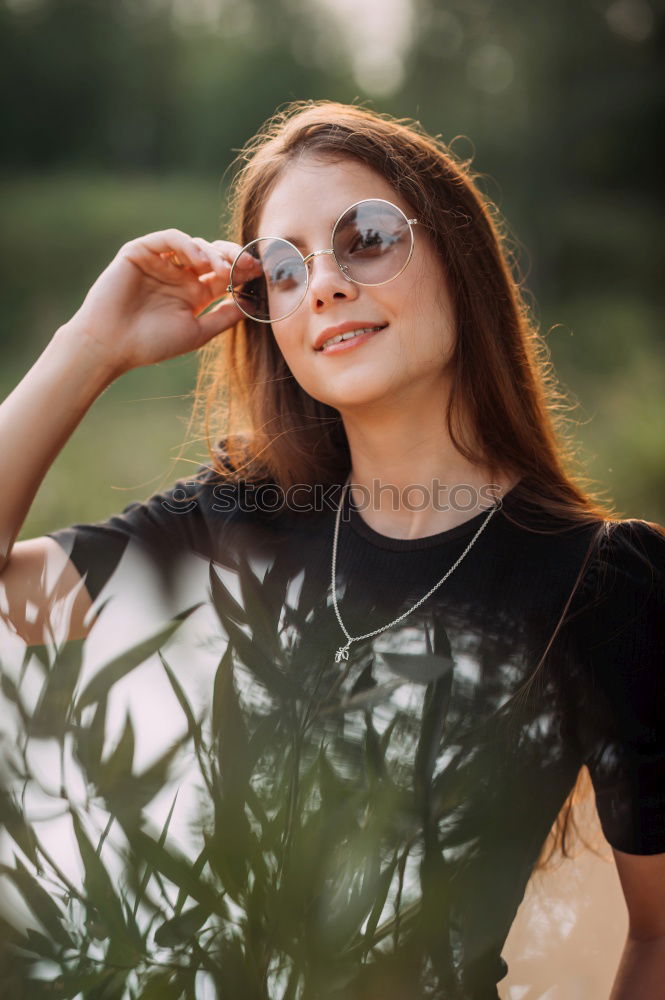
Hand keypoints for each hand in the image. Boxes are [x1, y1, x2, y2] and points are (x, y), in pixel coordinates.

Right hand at [61, 229, 256, 376]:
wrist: (111, 345)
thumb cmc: (151, 344)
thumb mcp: (197, 332)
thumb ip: (224, 317)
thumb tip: (253, 305)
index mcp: (195, 294)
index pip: (225, 275)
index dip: (243, 271)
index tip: (260, 273)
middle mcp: (180, 275)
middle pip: (214, 255)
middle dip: (234, 257)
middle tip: (248, 265)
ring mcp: (161, 262)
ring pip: (195, 245)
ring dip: (213, 254)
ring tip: (221, 270)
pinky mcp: (141, 252)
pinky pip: (170, 239)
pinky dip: (187, 244)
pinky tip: (198, 259)